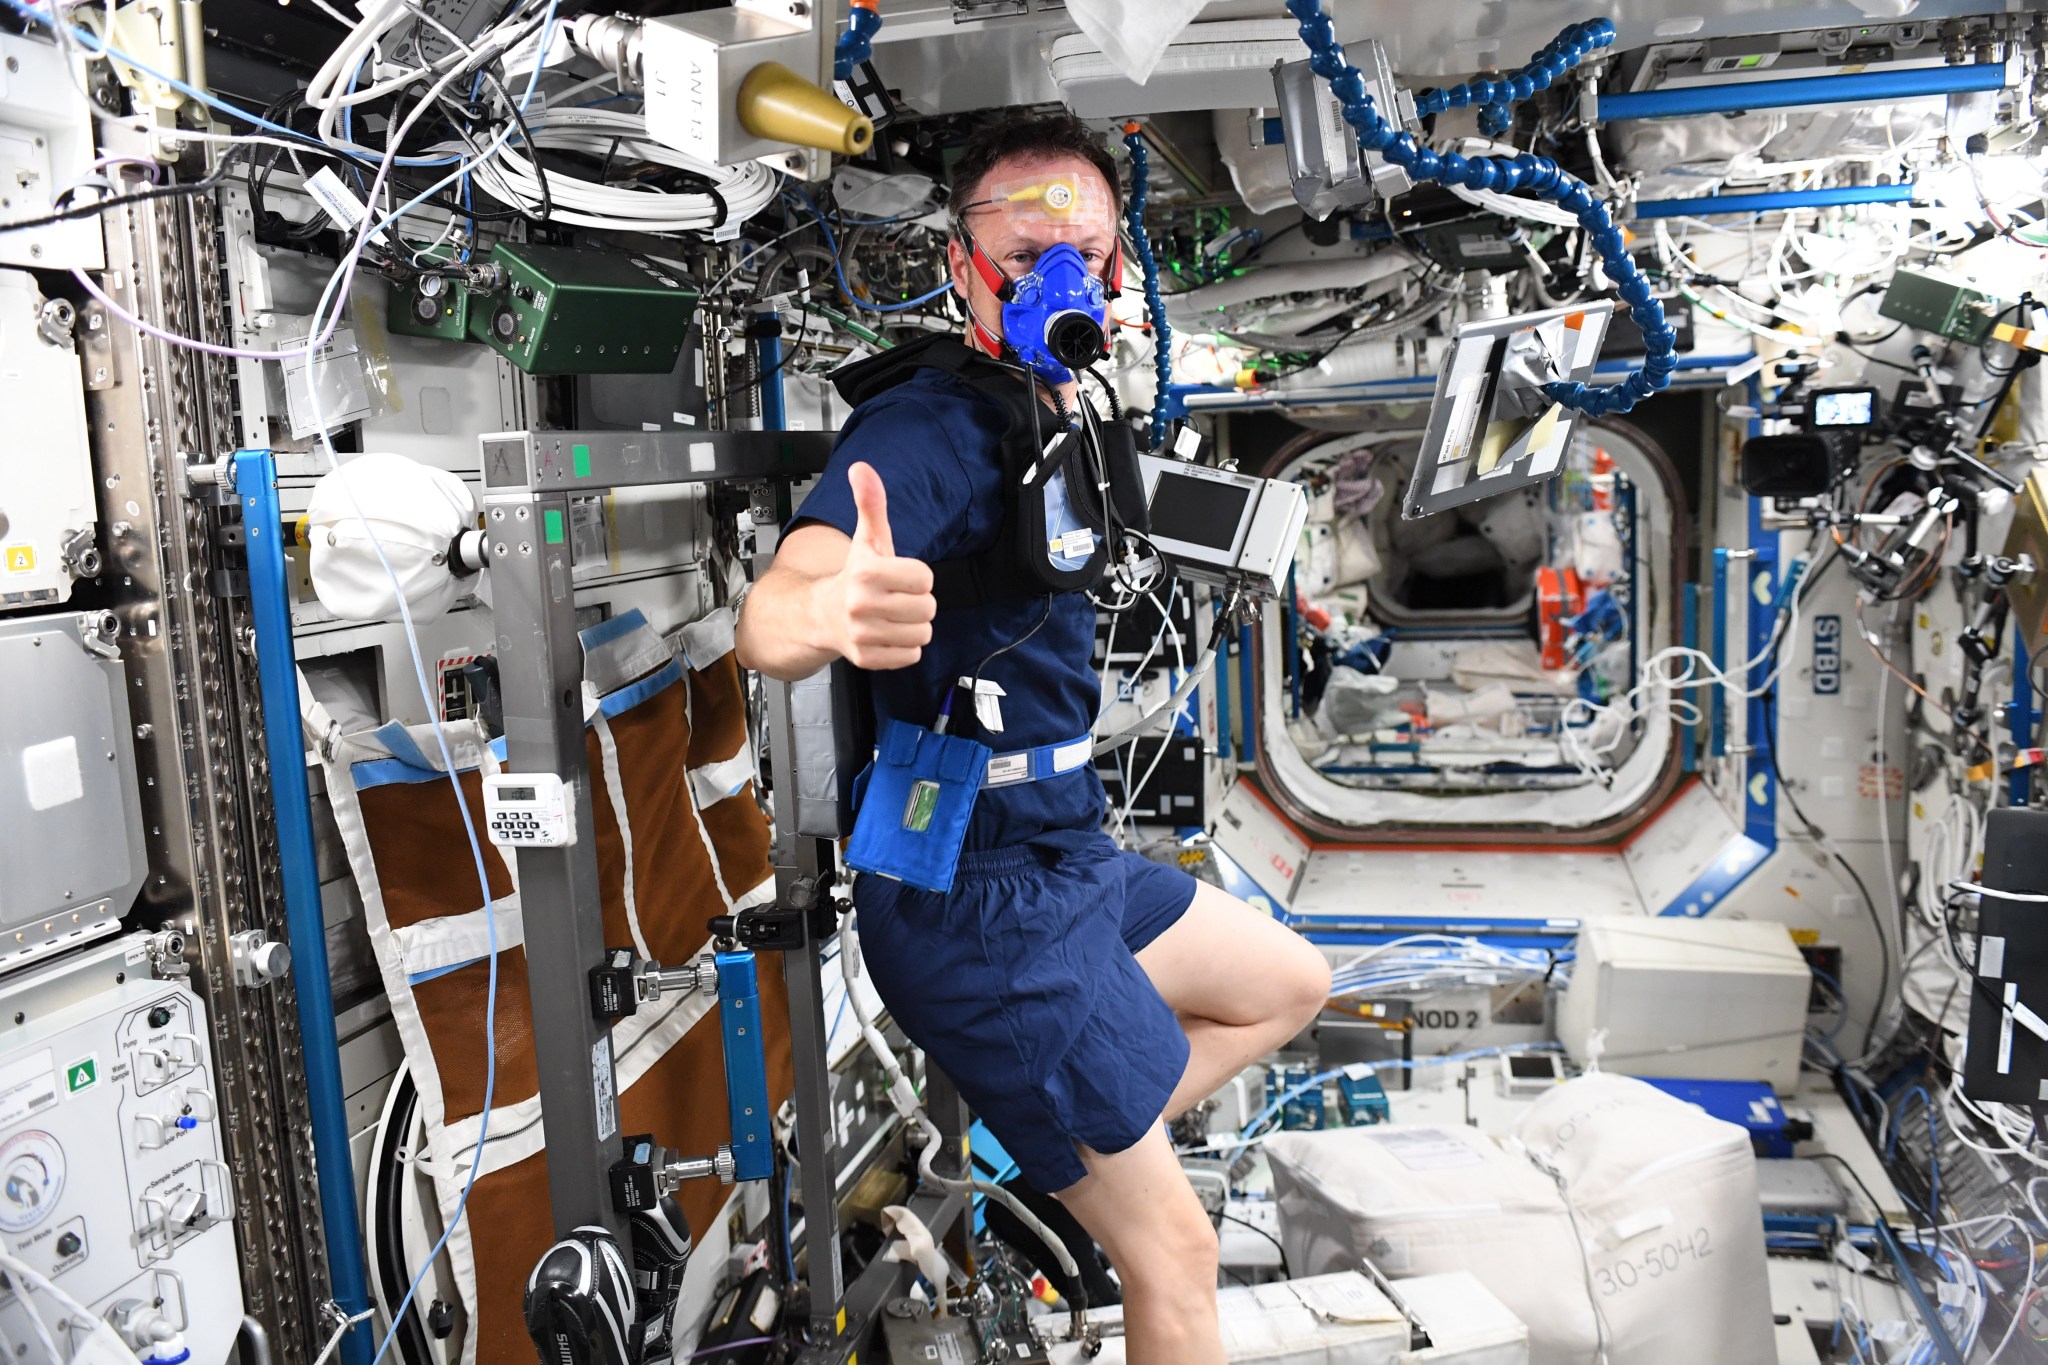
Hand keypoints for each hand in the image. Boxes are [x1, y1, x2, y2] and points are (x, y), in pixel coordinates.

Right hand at [832, 462, 935, 669]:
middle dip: (917, 602)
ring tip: (891, 616)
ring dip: (912, 626)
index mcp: (866, 573)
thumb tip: (862, 469)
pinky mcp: (867, 659)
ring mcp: (863, 635)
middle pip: (928, 608)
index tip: (898, 576)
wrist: (820, 615)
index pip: (925, 578)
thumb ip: (871, 504)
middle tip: (894, 598)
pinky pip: (911, 656)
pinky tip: (886, 634)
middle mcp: (861, 605)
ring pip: (922, 634)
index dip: (917, 577)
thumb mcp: (867, 538)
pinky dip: (904, 648)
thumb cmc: (854, 575)